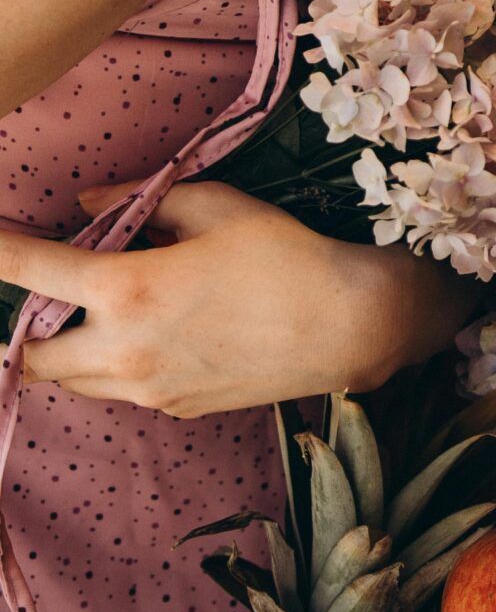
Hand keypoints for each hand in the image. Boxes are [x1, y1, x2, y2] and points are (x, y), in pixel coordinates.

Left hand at [4, 185, 477, 415]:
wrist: (347, 327)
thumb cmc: (284, 255)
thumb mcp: (213, 204)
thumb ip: (138, 202)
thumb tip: (86, 206)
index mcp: (126, 291)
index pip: (31, 273)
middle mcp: (124, 352)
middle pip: (34, 356)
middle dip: (32, 327)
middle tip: (62, 292)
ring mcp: (150, 390)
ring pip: (76, 381)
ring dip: (75, 349)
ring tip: (117, 310)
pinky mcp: (177, 409)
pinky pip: (124, 390)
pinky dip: (121, 363)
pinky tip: (167, 331)